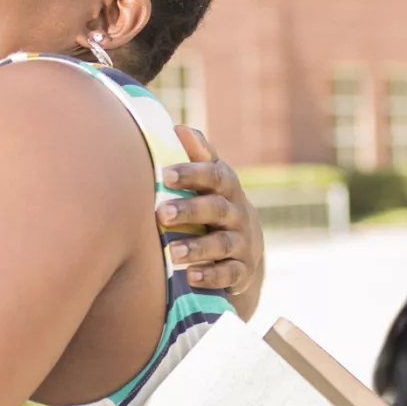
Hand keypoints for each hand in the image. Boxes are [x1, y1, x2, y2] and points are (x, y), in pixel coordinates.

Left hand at [158, 127, 263, 300]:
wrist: (246, 252)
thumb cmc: (216, 207)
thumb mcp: (213, 182)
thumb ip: (199, 157)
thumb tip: (179, 129)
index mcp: (228, 189)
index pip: (215, 175)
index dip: (192, 173)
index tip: (165, 175)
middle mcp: (238, 214)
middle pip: (217, 209)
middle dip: (189, 211)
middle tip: (160, 213)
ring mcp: (243, 244)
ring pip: (222, 244)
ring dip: (197, 247)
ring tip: (172, 252)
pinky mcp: (242, 272)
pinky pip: (230, 274)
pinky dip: (212, 276)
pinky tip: (192, 276)